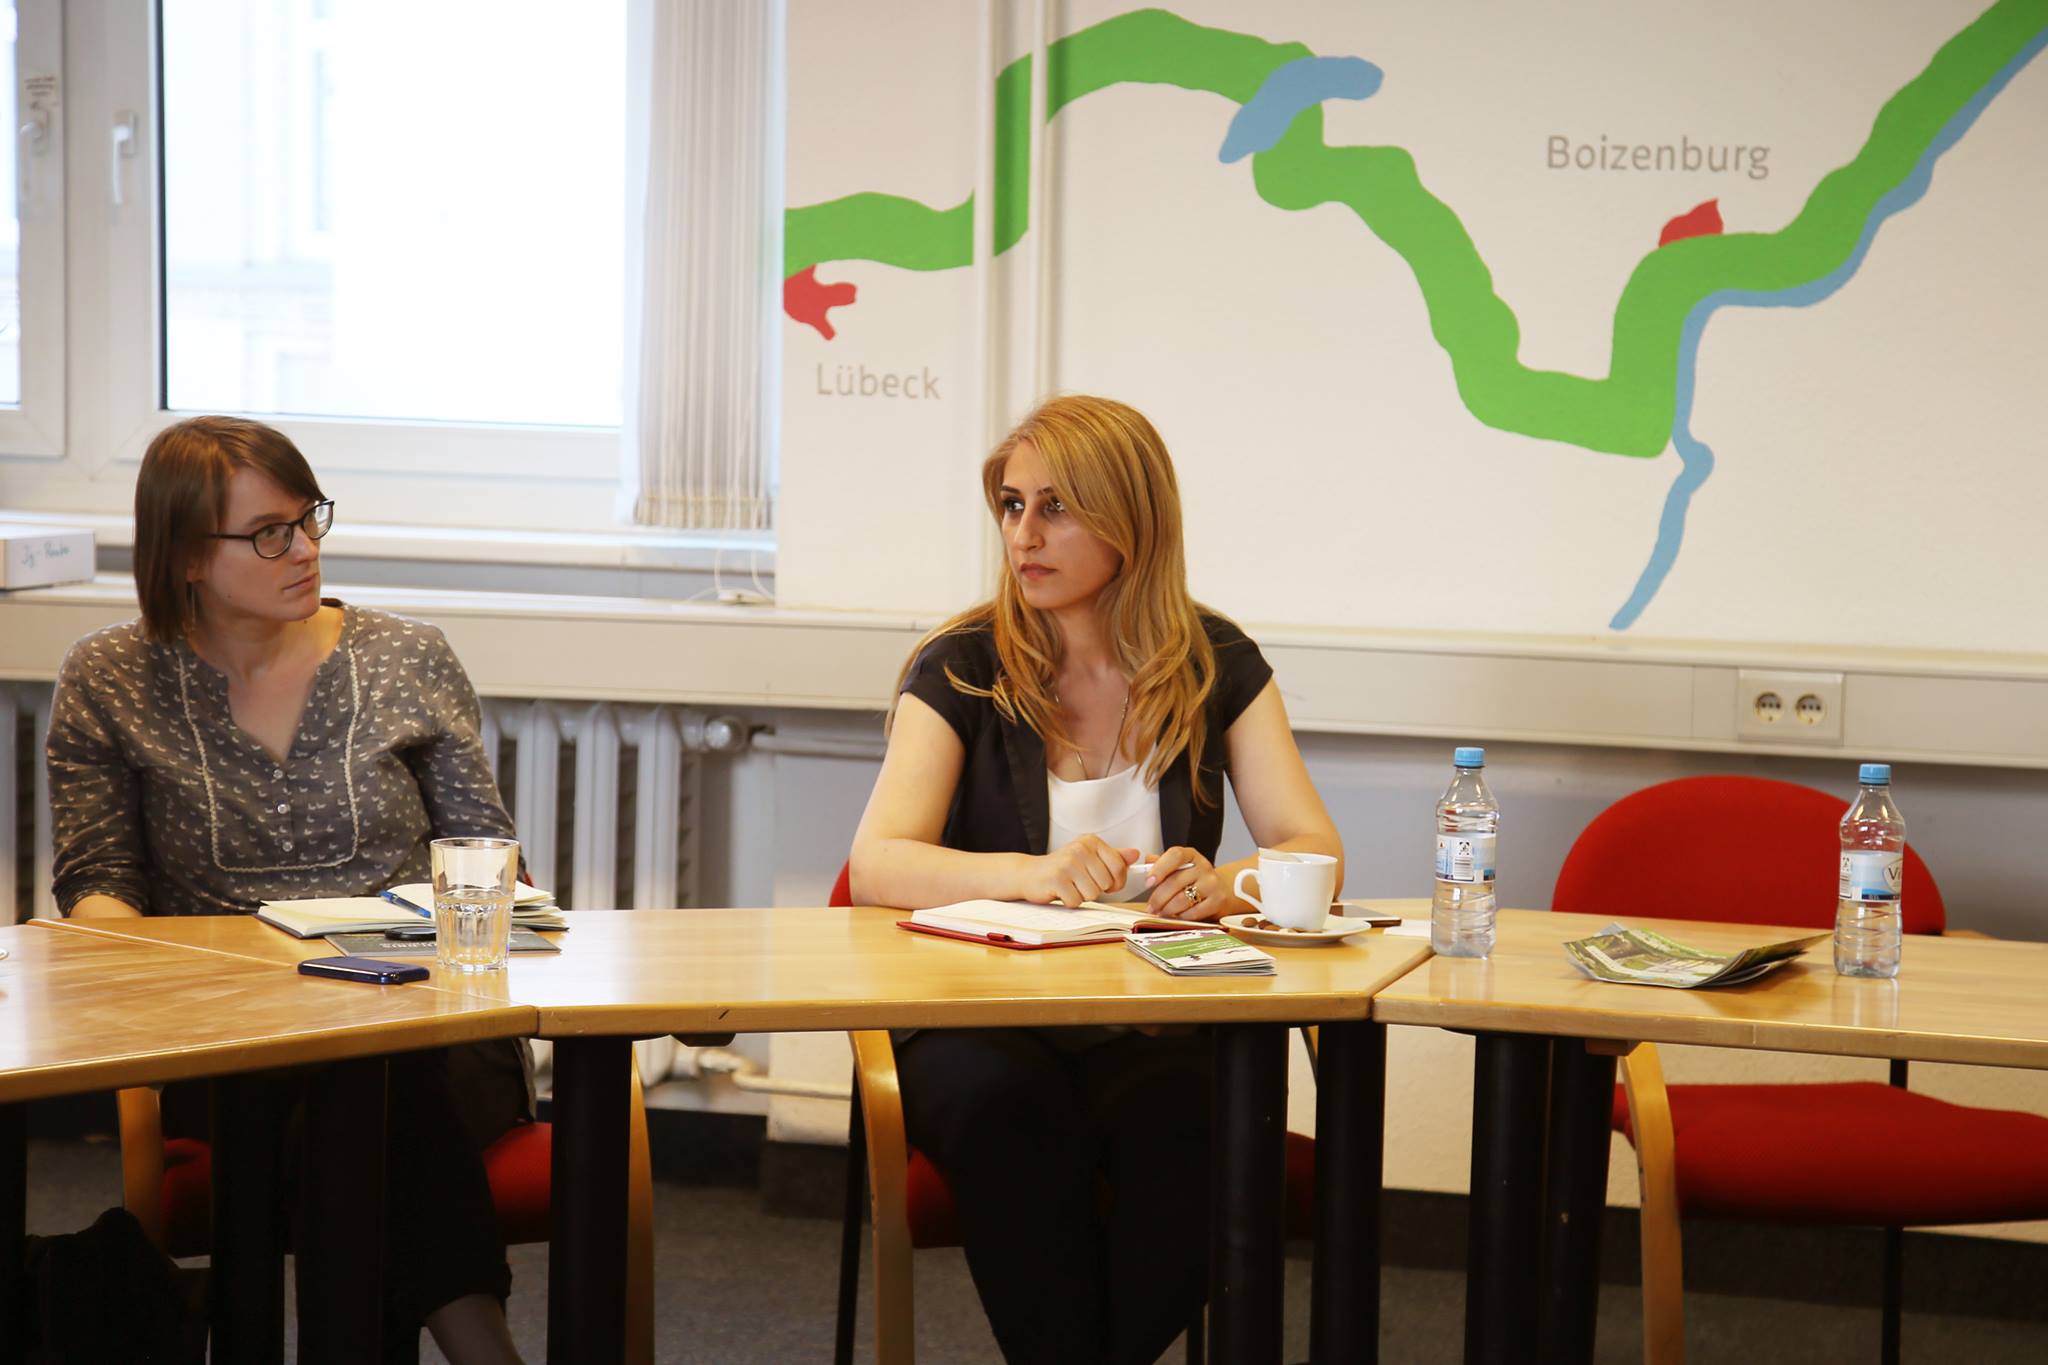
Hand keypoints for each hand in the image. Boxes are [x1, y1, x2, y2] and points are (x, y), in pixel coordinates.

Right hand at [1024, 837, 1139, 906]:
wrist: (1029, 874)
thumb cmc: (1063, 869)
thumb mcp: (1089, 859)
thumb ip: (1113, 857)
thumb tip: (1135, 854)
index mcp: (1091, 841)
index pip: (1119, 867)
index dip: (1116, 882)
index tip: (1106, 884)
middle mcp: (1080, 848)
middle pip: (1106, 883)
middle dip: (1096, 890)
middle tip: (1080, 883)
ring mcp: (1068, 862)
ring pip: (1092, 894)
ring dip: (1082, 896)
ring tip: (1070, 886)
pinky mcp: (1057, 878)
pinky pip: (1076, 901)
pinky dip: (1070, 902)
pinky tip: (1061, 892)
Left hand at [1144, 846, 1223, 920]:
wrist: (1220, 891)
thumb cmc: (1194, 880)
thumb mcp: (1178, 868)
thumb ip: (1162, 864)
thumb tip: (1148, 860)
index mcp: (1191, 855)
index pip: (1175, 855)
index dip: (1160, 868)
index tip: (1148, 882)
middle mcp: (1203, 866)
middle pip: (1175, 881)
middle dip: (1158, 898)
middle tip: (1151, 907)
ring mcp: (1212, 883)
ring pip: (1182, 899)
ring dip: (1167, 909)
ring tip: (1161, 913)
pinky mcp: (1218, 900)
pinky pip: (1194, 912)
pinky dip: (1181, 916)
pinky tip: (1177, 916)